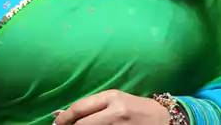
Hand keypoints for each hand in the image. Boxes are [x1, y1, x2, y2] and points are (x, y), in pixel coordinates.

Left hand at [54, 90, 169, 124]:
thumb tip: (63, 115)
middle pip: (82, 124)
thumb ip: (93, 107)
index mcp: (112, 97)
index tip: (56, 124)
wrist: (164, 120)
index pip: (80, 108)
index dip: (64, 118)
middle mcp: (115, 113)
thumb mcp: (116, 101)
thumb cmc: (136, 108)